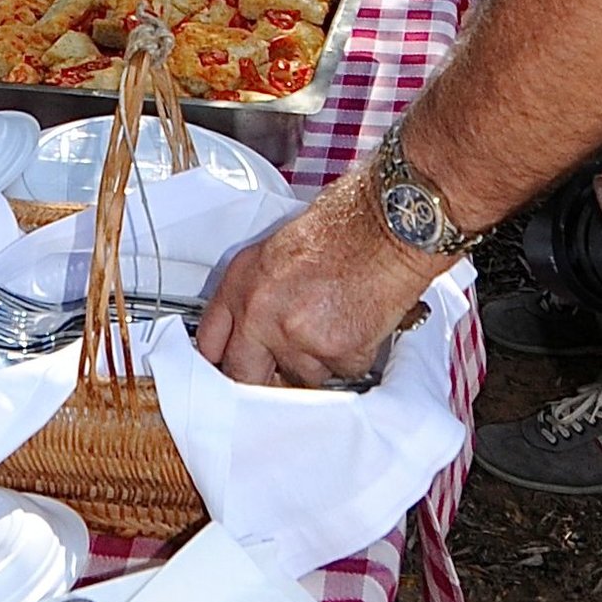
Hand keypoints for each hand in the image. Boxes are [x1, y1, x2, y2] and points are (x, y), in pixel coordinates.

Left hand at [198, 174, 438, 387]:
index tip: (235, 368)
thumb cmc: (347, 225)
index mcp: (242, 282)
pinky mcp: (335, 352)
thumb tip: (253, 331)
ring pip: (300, 378)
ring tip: (337, 321)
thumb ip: (258, 294)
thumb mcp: (279, 249)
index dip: (224, 361)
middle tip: (283, 372)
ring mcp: (296, 335)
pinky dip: (353, 357)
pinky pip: (340, 375)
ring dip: (318, 363)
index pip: (211, 343)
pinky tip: (359, 323)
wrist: (390, 222)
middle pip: (244, 375)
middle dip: (264, 379)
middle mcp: (260, 312)